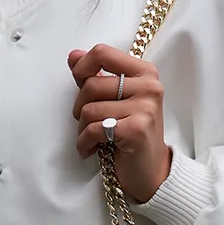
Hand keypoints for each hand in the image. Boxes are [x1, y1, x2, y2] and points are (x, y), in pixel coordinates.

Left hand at [69, 44, 170, 205]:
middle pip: (92, 84)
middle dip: (80, 106)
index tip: (78, 82)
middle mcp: (149, 87)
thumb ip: (96, 75)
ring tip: (90, 139)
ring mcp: (146, 108)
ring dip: (81, 129)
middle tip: (86, 122)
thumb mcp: (115, 100)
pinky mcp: (137, 129)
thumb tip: (73, 56)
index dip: (82, 66)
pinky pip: (94, 129)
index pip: (103, 53)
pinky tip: (89, 150)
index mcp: (145, 73)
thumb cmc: (130, 134)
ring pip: (90, 109)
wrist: (150, 171)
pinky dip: (84, 142)